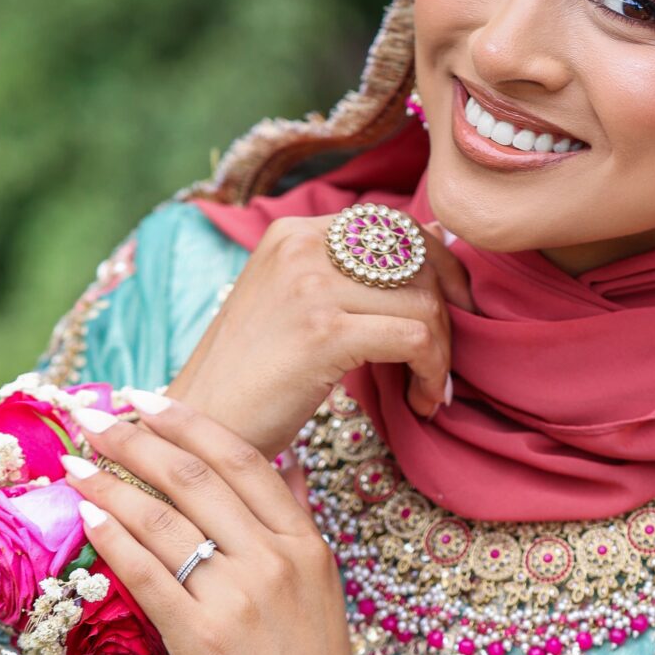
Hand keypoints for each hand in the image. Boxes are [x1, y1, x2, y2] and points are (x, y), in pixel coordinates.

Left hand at [63, 392, 362, 654]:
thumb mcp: (323, 590)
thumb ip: (300, 523)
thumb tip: (290, 464)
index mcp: (307, 544)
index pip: (244, 460)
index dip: (189, 422)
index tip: (146, 399)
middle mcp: (276, 561)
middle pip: (196, 477)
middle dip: (135, 438)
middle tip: (93, 415)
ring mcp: (240, 598)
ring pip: (164, 520)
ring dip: (110, 483)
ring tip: (74, 463)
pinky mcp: (202, 638)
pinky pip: (148, 574)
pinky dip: (113, 539)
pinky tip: (87, 516)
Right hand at [167, 212, 473, 457]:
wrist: (199, 428)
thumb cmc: (251, 379)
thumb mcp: (294, 307)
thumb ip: (347, 280)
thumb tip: (434, 252)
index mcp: (295, 231)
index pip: (395, 226)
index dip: (440, 267)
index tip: (455, 312)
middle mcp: (303, 244)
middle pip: (417, 258)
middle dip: (448, 309)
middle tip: (446, 358)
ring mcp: (311, 285)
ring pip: (423, 301)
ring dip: (441, 353)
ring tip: (428, 390)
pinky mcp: (324, 331)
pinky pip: (415, 338)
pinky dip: (432, 373)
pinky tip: (421, 402)